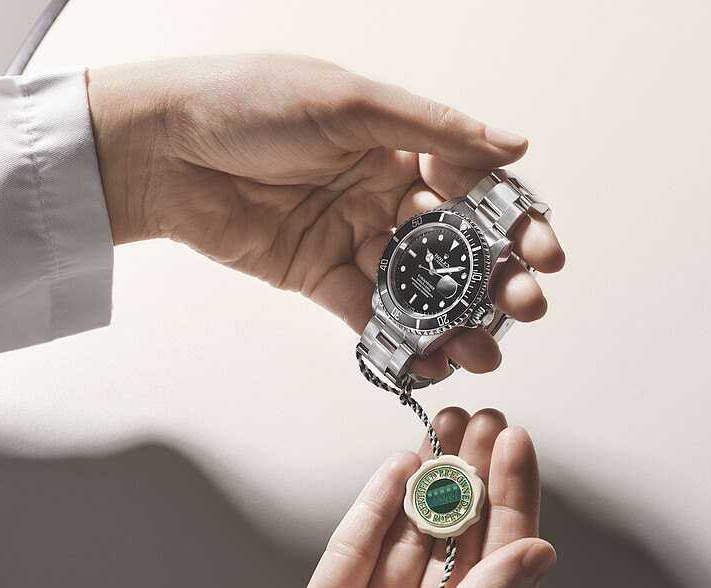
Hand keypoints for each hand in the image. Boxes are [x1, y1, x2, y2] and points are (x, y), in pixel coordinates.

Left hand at [84, 56, 564, 380]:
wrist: (166, 148)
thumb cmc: (250, 104)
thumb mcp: (352, 104)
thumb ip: (435, 132)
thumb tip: (514, 145)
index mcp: (398, 145)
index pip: (475, 190)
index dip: (514, 222)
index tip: (544, 250)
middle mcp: (382, 193)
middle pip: (454, 247)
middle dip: (495, 280)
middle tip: (524, 308)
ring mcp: (352, 238)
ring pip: (418, 288)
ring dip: (456, 321)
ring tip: (484, 349)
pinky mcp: (320, 278)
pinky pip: (370, 316)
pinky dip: (401, 341)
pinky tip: (433, 360)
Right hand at [116, 409, 554, 587]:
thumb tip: (538, 556)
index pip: (507, 580)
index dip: (516, 509)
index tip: (517, 450)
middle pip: (463, 556)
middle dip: (476, 487)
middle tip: (484, 423)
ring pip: (412, 547)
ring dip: (430, 488)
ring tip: (446, 427)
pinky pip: (360, 554)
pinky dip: (378, 511)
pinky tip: (400, 467)